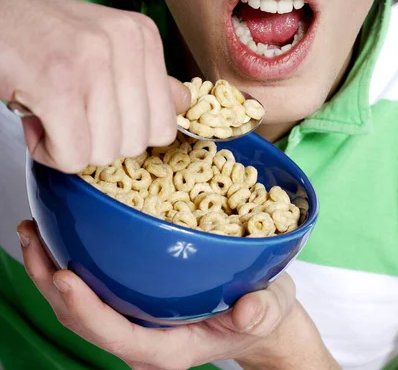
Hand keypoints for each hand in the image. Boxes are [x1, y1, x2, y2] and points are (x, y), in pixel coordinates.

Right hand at [0, 0, 189, 172]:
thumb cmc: (39, 35)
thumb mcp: (103, 46)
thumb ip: (145, 78)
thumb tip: (182, 103)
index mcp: (142, 35)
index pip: (166, 122)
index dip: (126, 131)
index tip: (94, 111)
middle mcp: (126, 42)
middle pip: (138, 142)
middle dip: (97, 141)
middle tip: (66, 111)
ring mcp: (94, 60)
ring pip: (105, 152)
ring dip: (68, 146)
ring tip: (47, 109)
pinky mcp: (58, 82)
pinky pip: (74, 155)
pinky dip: (49, 152)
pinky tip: (35, 120)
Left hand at [17, 219, 301, 369]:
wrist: (257, 314)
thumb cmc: (260, 312)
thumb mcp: (270, 309)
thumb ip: (263, 311)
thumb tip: (250, 309)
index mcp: (169, 349)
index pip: (118, 336)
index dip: (86, 311)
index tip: (65, 276)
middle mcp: (142, 339)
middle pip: (83, 321)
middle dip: (50, 283)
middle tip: (33, 238)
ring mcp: (132, 321)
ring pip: (77, 307)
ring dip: (49, 271)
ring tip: (34, 231)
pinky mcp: (130, 302)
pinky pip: (90, 289)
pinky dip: (68, 262)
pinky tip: (60, 233)